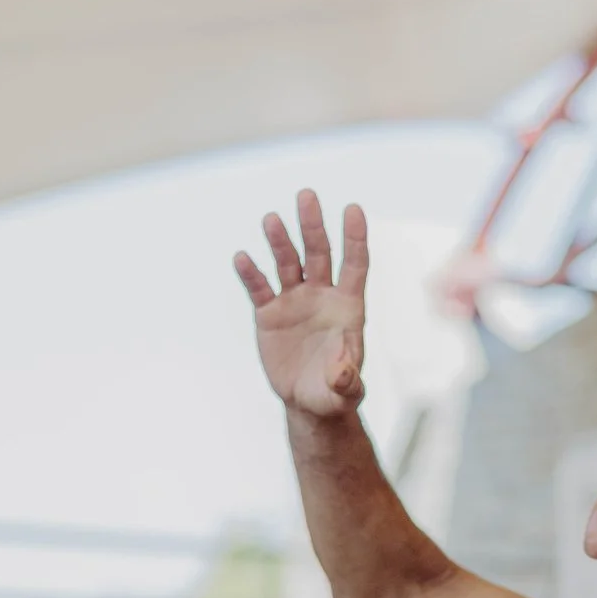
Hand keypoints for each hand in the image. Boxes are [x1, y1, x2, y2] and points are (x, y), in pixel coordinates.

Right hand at [233, 190, 368, 419]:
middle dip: (312, 225)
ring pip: (287, 263)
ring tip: (271, 219)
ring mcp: (294, 300)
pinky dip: (251, 274)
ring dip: (280, 241)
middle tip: (306, 195)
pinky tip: (242, 258)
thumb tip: (343, 370)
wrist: (309, 401)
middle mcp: (321, 295)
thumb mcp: (345, 391)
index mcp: (348, 306)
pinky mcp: (269, 313)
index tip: (352, 209)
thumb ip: (346, 379)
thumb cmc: (336, 392)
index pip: (354, 264)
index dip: (354, 238)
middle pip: (318, 253)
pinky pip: (259, 288)